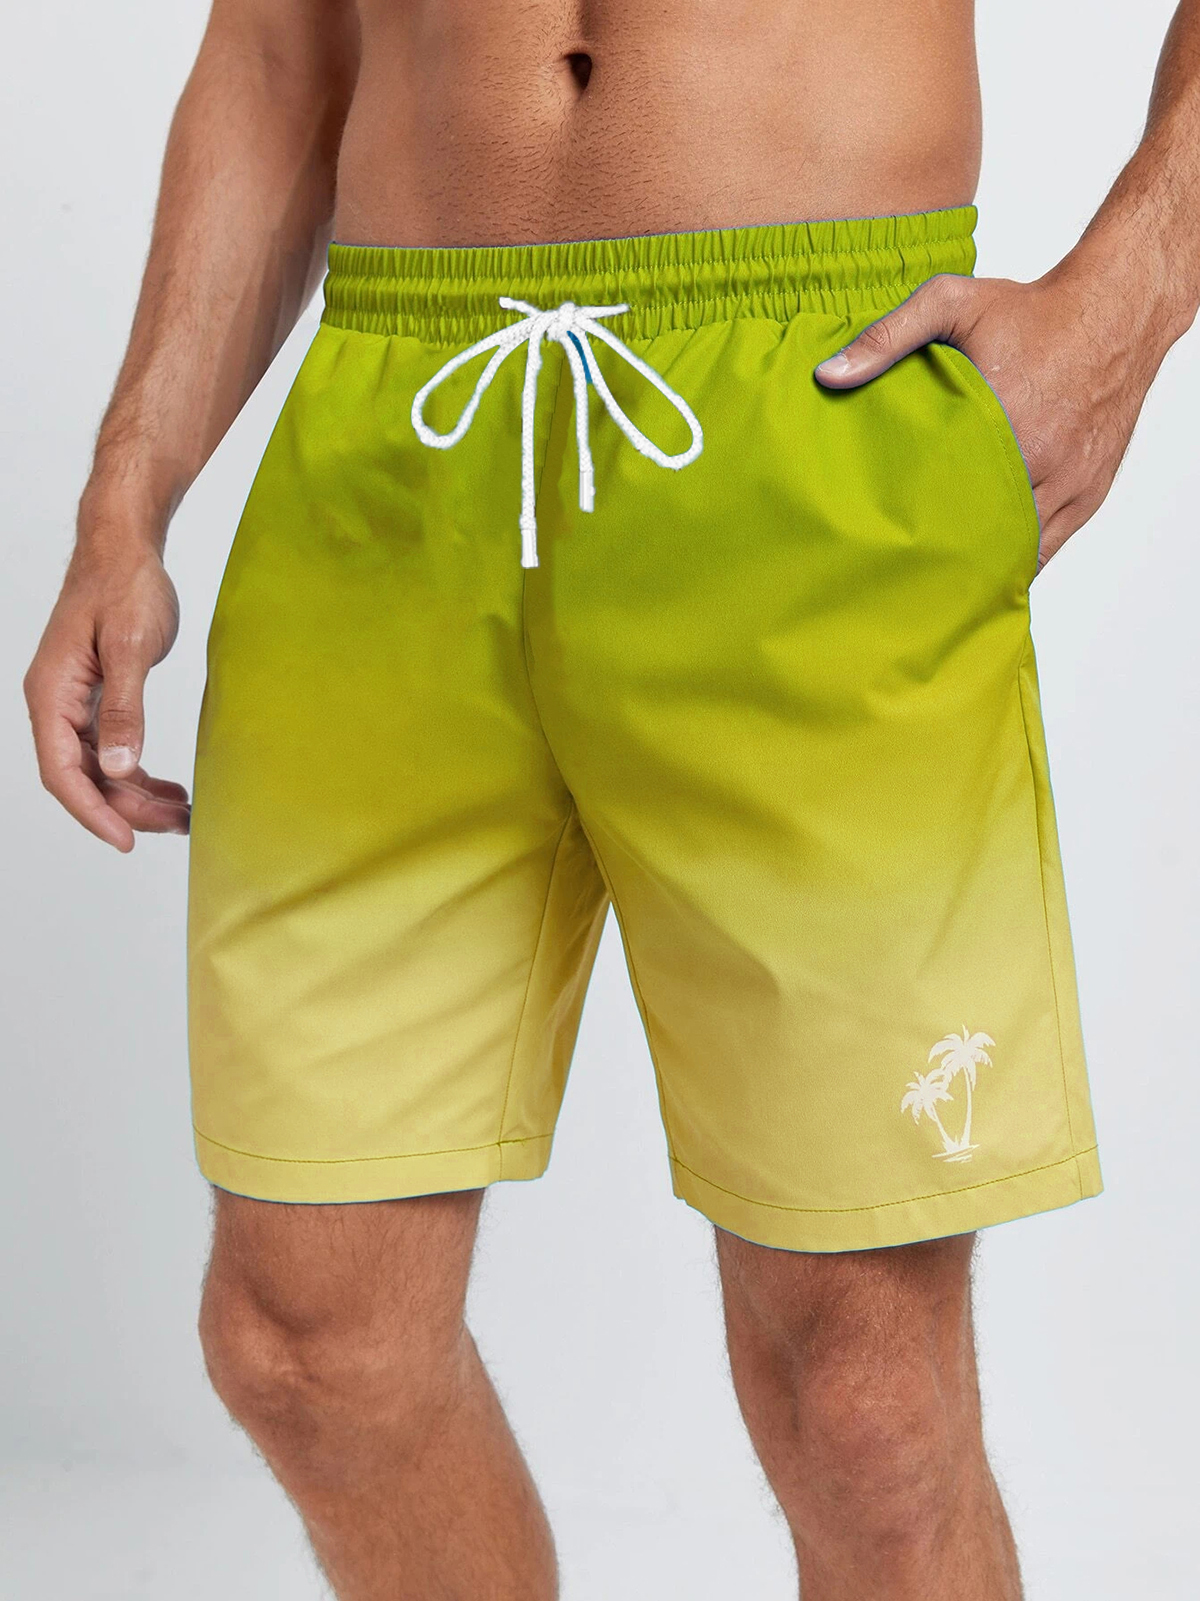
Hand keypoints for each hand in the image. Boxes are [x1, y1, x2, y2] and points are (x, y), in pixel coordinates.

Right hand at [25, 539, 189, 850]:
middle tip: (176, 825)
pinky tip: (170, 788)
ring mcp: (75, 703)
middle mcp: (56, 703)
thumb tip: (117, 767)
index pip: (61, 770)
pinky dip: (139, 773)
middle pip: (82, 777)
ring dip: (137, 795)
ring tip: (181, 815)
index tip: (126, 840)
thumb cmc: (124, 584)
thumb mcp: (131, 647)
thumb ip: (125, 709)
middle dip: (127, 808)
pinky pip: (112, 749)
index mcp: (51, 693)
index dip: (92, 811)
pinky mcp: (97, 698)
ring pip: (99, 768)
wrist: (125, 547)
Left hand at [814, 268, 1163, 565]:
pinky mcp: (1090, 492)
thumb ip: (887, 336)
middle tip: (901, 568)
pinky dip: (1018, 556)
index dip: (914, 526)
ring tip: (938, 576)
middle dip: (944, 553)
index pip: (945, 496)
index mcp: (1002, 421)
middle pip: (981, 533)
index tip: (880, 541)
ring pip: (1019, 549)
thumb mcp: (952, 302)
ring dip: (981, 561)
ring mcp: (1070, 483)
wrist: (1119, 310)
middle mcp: (1040, 461)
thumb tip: (829, 375)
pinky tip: (985, 563)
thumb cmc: (1031, 308)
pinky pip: (1050, 545)